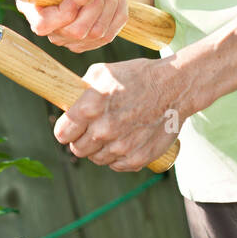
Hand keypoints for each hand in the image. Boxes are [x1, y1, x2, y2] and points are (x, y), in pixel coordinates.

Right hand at [15, 0, 128, 52]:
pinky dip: (119, 14)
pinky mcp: (88, 44)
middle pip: (76, 31)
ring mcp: (68, 40)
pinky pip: (109, 35)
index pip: (44, 23)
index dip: (68, 8)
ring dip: (109, 5)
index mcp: (33, 7)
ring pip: (96, 33)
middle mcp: (48, 28)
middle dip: (96, 3)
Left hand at [53, 58, 183, 171]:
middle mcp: (103, 130)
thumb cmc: (137, 76)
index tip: (69, 128)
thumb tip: (67, 104)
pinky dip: (117, 156)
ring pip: (96, 158)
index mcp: (90, 107)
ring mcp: (120, 147)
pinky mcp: (137, 158)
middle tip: (91, 129)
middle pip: (77, 149)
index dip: (64, 130)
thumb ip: (80, 91)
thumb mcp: (102, 72)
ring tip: (111, 132)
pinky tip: (124, 140)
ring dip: (99, 148)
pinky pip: (116, 165)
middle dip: (80, 139)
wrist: (174, 88)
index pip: (62, 133)